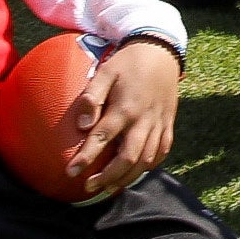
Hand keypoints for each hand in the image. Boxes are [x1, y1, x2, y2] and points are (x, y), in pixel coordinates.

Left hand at [72, 37, 183, 192]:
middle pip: (128, 158)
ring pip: (146, 160)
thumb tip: (82, 125)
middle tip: (90, 187)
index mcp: (125, 108)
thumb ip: (91, 98)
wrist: (161, 51)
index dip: (85, 158)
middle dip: (108, 177)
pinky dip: (149, 165)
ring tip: (109, 187)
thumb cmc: (127, 62)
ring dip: (127, 177)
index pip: (102, 139)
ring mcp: (159, 123)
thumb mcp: (105, 72)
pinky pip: (162, 151)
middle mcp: (144, 120)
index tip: (70, 172)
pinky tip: (136, 171)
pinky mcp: (169, 123)